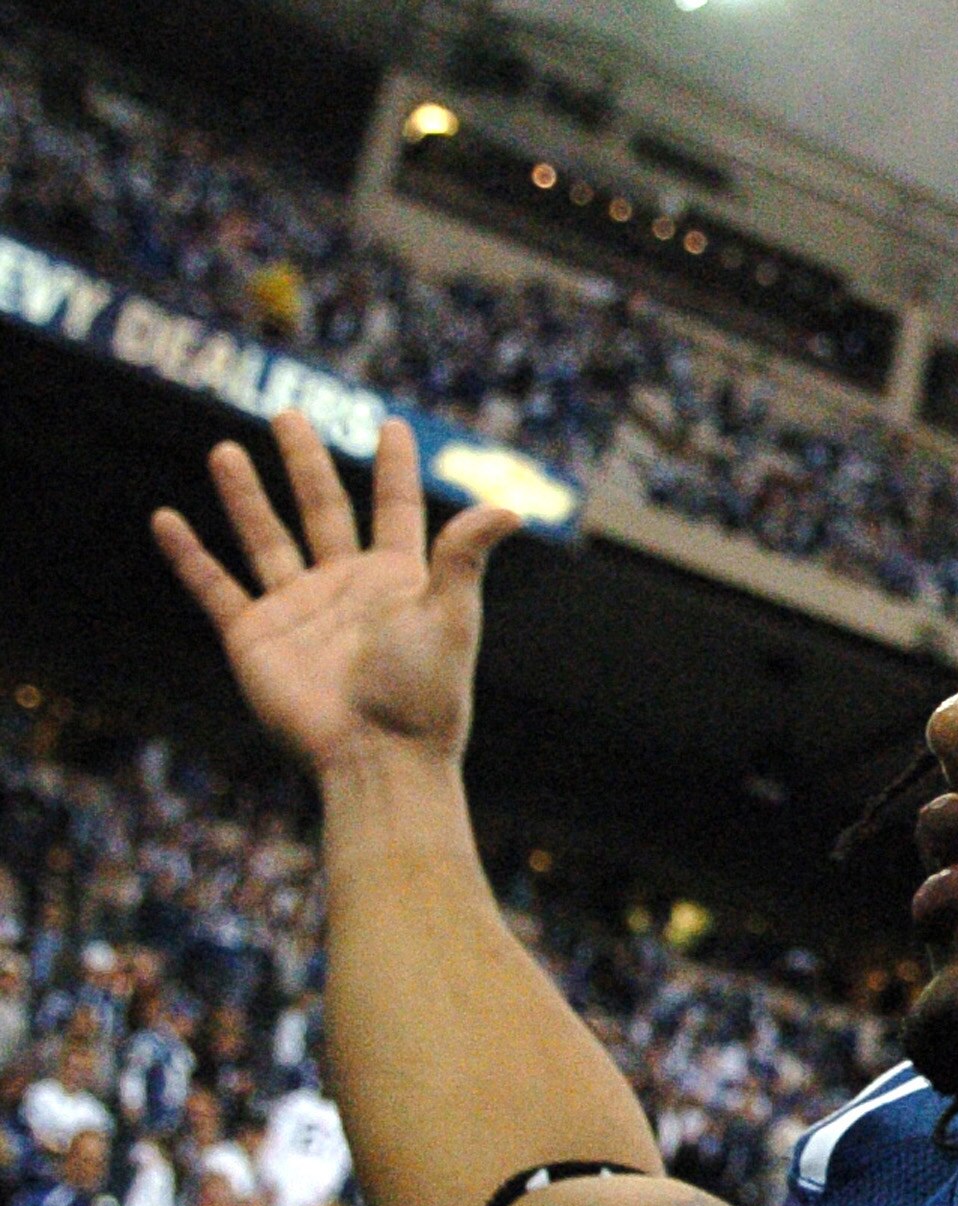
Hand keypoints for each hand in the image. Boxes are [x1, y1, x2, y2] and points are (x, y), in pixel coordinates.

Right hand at [151, 414, 519, 778]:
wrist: (377, 758)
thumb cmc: (422, 693)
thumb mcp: (451, 617)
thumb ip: (464, 557)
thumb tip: (511, 508)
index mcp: (398, 580)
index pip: (395, 509)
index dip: (394, 468)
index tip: (390, 424)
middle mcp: (345, 588)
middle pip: (322, 509)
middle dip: (305, 463)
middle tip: (289, 416)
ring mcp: (297, 610)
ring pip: (265, 538)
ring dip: (245, 496)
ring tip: (226, 449)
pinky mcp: (253, 637)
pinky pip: (213, 587)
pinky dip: (188, 555)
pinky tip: (166, 518)